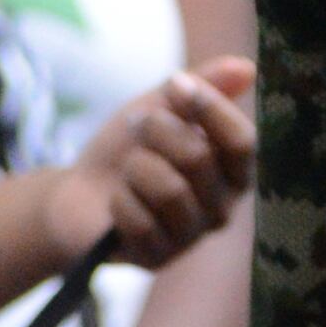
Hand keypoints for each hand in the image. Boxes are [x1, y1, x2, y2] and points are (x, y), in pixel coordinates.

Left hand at [46, 60, 258, 270]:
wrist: (78, 193)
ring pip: (168, 189)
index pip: (241, 142)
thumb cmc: (128, 149)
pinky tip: (116, 202)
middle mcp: (222, 207)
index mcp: (232, 171)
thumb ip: (202, 85)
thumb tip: (247, 68)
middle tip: (137, 125)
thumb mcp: (160, 106)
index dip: (210, 109)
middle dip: (156, 131)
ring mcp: (191, 237)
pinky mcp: (159, 258)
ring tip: (127, 168)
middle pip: (198, 158)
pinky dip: (118, 200)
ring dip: (135, 167)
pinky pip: (139, 220)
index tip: (176, 83)